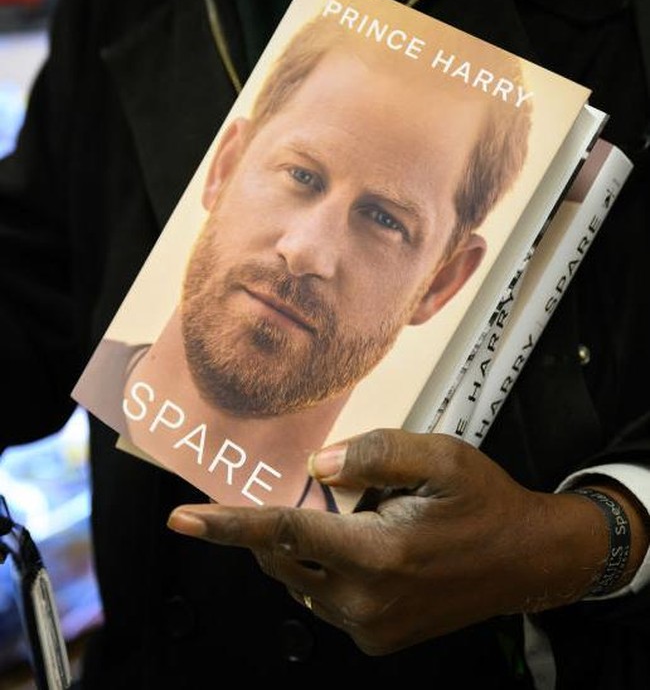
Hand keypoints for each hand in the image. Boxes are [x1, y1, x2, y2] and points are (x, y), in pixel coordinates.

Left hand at [167, 429, 605, 654]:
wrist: (525, 560)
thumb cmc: (483, 502)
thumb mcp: (439, 457)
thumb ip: (373, 453)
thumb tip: (316, 466)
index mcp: (379, 553)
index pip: (284, 533)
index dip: (227, 526)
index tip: (182, 521)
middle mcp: (366, 600)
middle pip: (285, 556)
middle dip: (278, 523)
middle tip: (318, 494)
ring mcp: (370, 627)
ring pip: (301, 580)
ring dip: (306, 545)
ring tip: (357, 519)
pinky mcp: (376, 640)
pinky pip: (324, 599)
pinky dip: (325, 568)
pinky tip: (365, 546)